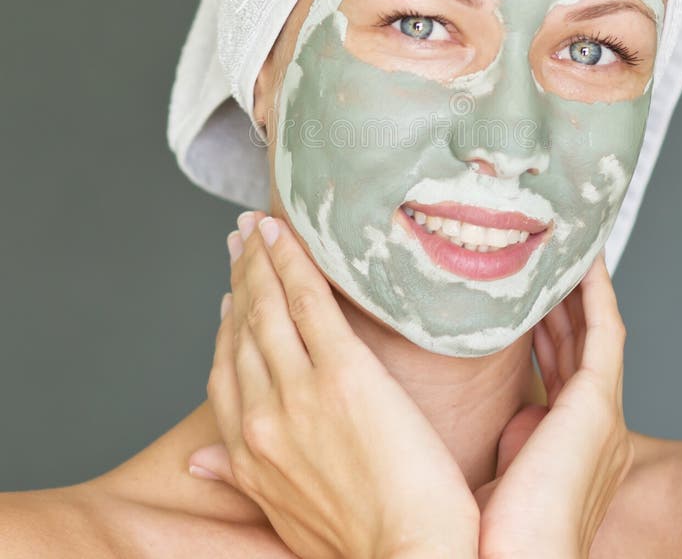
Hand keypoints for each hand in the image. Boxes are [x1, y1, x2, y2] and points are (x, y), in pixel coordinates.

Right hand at [189, 211, 479, 558]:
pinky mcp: (345, 373)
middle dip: (240, 278)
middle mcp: (263, 415)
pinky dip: (292, 264)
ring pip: (269, 309)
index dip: (224, 324)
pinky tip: (286, 237)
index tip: (228, 295)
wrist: (408, 558)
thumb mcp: (282, 516)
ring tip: (259, 229)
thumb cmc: (358, 542)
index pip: (224, 370)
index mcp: (248, 452)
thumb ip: (239, 477)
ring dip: (261, 261)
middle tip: (240, 241)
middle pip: (243, 328)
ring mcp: (301, 390)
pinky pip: (309, 303)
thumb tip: (199, 461)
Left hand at [474, 252, 632, 558]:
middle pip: (576, 342)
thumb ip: (513, 435)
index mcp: (566, 438)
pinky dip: (596, 293)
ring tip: (562, 247)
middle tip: (543, 258)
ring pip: (592, 330)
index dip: (547, 326)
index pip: (559, 365)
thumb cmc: (497, 533)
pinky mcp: (598, 404)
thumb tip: (512, 411)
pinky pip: (603, 332)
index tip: (527, 294)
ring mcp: (599, 413)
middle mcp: (592, 423)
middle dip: (561, 299)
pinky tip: (584, 261)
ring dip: (579, 287)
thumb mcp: (503, 468)